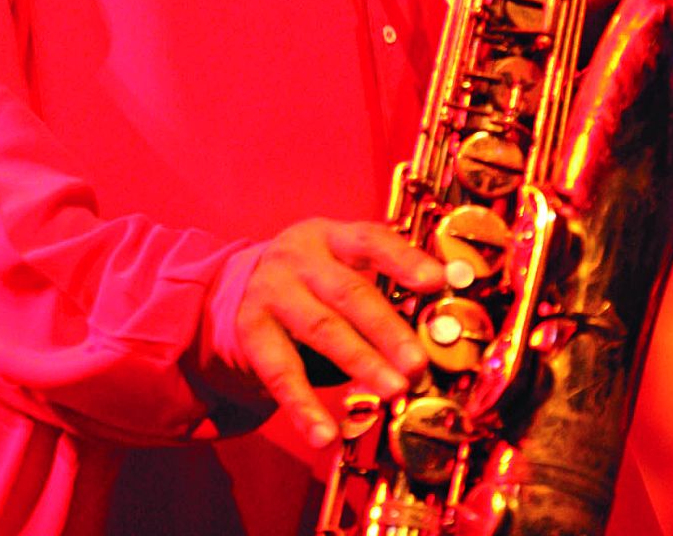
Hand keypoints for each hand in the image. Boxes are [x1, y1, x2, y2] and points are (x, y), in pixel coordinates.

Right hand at [213, 218, 443, 448]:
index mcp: (330, 237)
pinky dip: (304, 407)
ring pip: (322, 330)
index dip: (403, 260)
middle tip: (418, 362)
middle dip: (387, 329)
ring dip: (361, 362)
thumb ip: (380, 285)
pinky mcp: (251, 332)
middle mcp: (299, 259)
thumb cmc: (309, 281)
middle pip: (349, 292)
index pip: (369, 240)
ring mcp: (272, 293)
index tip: (437, 280)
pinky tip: (326, 435)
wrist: (235, 289)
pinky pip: (281, 373)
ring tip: (394, 390)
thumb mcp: (338, 265)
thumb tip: (434, 330)